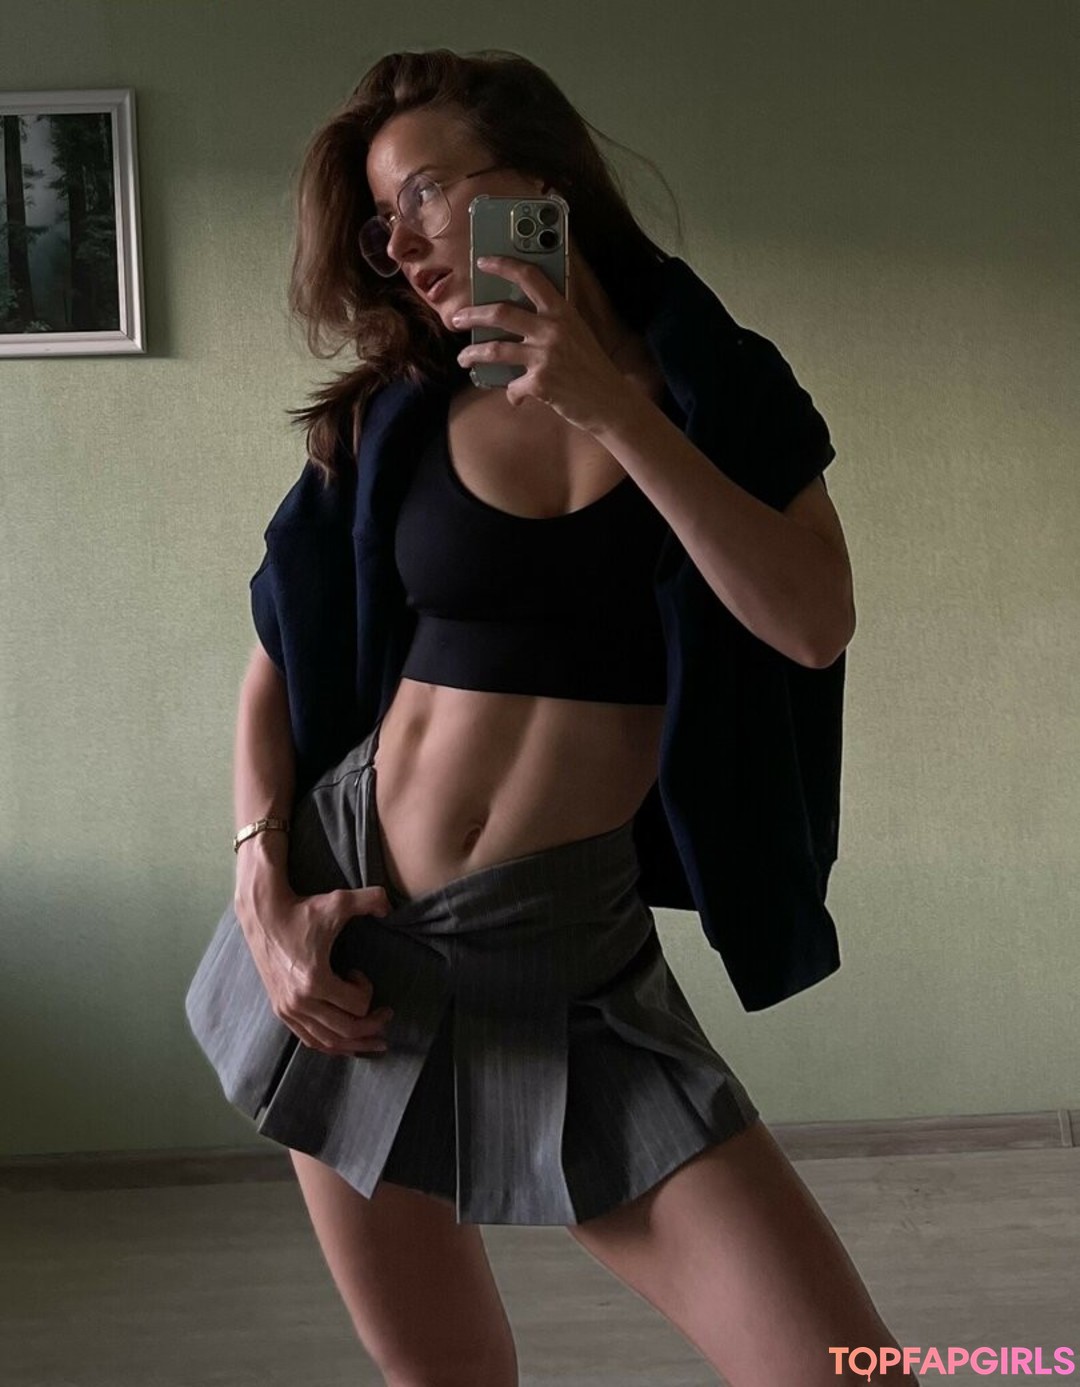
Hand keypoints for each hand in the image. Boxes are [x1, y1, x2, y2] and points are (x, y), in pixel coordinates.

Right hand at [235, 884, 395, 1056]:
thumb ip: (371, 899)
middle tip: (386, 1017)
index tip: (359, 972)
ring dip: (354, 1044)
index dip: (368, 990)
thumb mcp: (339, 901)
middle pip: (345, 1029)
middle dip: (371, 1027)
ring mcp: (288, 1009)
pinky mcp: (280, 1010)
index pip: (357, 1005)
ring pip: (327, 1042)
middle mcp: (299, 1001)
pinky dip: (330, 1044)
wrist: (263, 915)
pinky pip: (309, 1040)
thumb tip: (391, 907)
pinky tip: (345, 1042)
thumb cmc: (302, 909)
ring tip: (374, 1041)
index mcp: (314, 980)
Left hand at [451, 255, 634, 434]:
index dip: (504, 266)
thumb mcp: (577, 334)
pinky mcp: (540, 383)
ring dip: (473, 354)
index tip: (483, 262)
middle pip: (501, 313)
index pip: (530, 278)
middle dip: (472, 315)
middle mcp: (552, 330)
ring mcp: (545, 356)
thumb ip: (551, 322)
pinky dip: (512, 393)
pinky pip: (513, 386)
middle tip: (456, 319)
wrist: (609, 402)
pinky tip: (515, 396)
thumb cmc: (591, 367)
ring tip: (464, 358)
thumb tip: (517, 318)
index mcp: (562, 312)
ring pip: (496, 349)